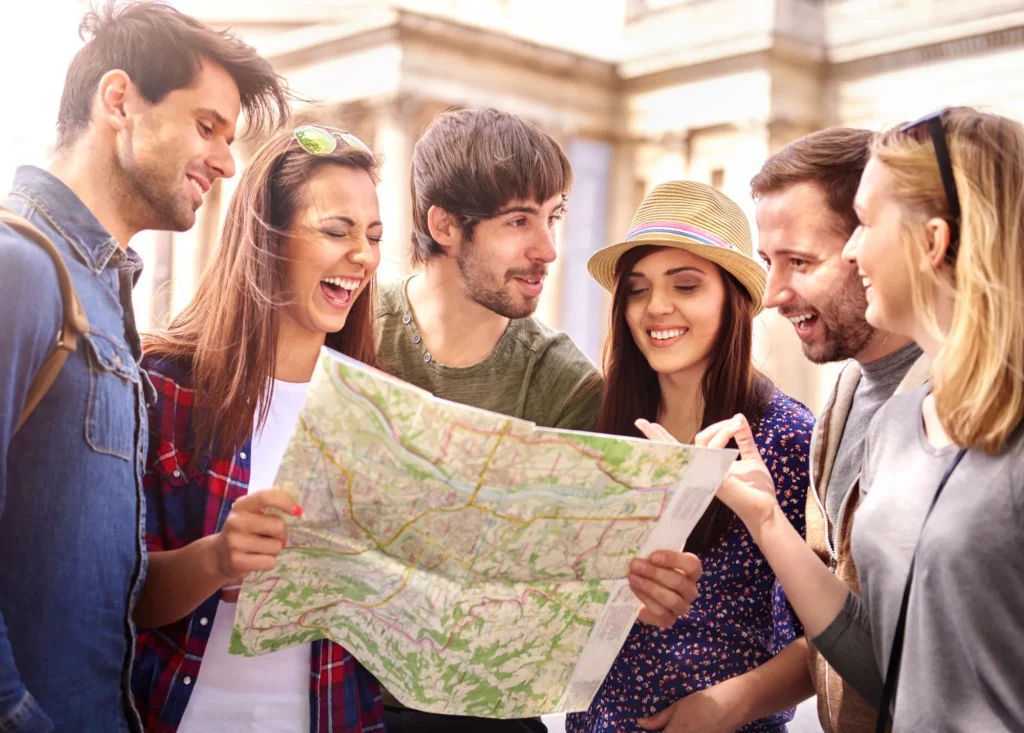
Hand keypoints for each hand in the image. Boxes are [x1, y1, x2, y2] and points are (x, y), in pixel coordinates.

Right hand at [207, 490, 301, 592]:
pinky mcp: (237, 561)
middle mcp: (235, 522)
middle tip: (274, 537)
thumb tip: (298, 511)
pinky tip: (257, 559)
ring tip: (262, 549)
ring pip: (276, 546)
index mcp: (241, 505)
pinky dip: (268, 562)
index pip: (266, 497)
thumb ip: (270, 508)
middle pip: (278, 525)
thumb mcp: (251, 514)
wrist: (218, 555)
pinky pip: (269, 562)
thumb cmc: (244, 531)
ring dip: (275, 549)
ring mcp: (234, 542)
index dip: (285, 502)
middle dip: (282, 533)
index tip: (298, 512)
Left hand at [630, 550, 701, 628]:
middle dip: (655, 573)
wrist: (641, 587)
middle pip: (679, 582)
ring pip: (672, 600)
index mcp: (691, 571)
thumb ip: (650, 551)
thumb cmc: (650, 567)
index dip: (674, 560)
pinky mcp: (669, 620)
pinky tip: (634, 590)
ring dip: (649, 587)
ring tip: (632, 578)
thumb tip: (638, 548)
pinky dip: (646, 601)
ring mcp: (681, 607)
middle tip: (635, 565)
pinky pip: (661, 613)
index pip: (692, 565)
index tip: (653, 556)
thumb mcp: (652, 557)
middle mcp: (690, 590)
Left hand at [637, 687, 742, 732]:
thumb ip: (657, 720)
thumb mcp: (675, 708)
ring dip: (673, 732)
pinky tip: (689, 728)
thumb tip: (640, 723)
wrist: (728, 708)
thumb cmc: (699, 704)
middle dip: (663, 732)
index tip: (641, 731)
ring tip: (678, 726)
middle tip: (665, 727)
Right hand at [695, 414, 778, 532]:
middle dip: (717, 426)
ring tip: (738, 426)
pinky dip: (724, 436)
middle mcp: (706, 468)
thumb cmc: (758, 488)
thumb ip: (744, 439)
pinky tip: (736, 431)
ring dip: (722, 429)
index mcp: (712, 464)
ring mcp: (708, 473)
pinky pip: (713, 451)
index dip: (699, 430)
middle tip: (736, 423)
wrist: (766, 508)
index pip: (700, 444)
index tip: (732, 421)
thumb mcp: (751, 457)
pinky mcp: (715, 476)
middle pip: (700, 440)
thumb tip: (738, 416)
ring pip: (703, 443)